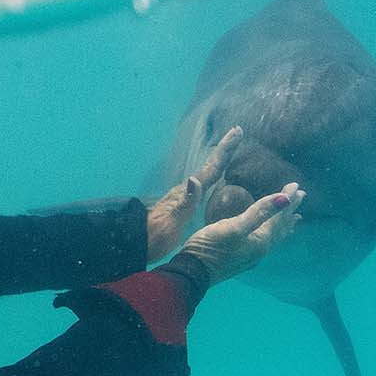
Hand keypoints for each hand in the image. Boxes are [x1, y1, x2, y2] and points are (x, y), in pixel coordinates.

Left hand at [146, 125, 241, 262]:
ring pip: (207, 174)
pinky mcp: (183, 205)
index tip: (236, 131)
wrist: (138, 244)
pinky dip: (213, 178)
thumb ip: (185, 202)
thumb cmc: (156, 236)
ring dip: (220, 161)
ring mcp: (185, 196)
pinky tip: (215, 181)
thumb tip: (194, 179)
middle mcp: (187, 190)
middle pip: (210, 166)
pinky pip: (204, 186)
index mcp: (188, 192)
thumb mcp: (172, 221)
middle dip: (225, 150)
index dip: (225, 151)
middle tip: (237, 132)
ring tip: (230, 151)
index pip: (211, 169)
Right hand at [173, 181, 303, 285]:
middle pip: (280, 227)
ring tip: (294, 219)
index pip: (279, 218)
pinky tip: (266, 234)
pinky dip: (272, 233)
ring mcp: (252, 255)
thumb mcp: (235, 227)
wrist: (192, 273)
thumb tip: (284, 199)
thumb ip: (259, 213)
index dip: (288, 201)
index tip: (297, 186)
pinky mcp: (242, 258)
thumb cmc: (211, 246)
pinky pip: (265, 241)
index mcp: (261, 241)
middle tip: (302, 196)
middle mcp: (261, 250)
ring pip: (273, 236)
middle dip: (290, 211)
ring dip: (284, 224)